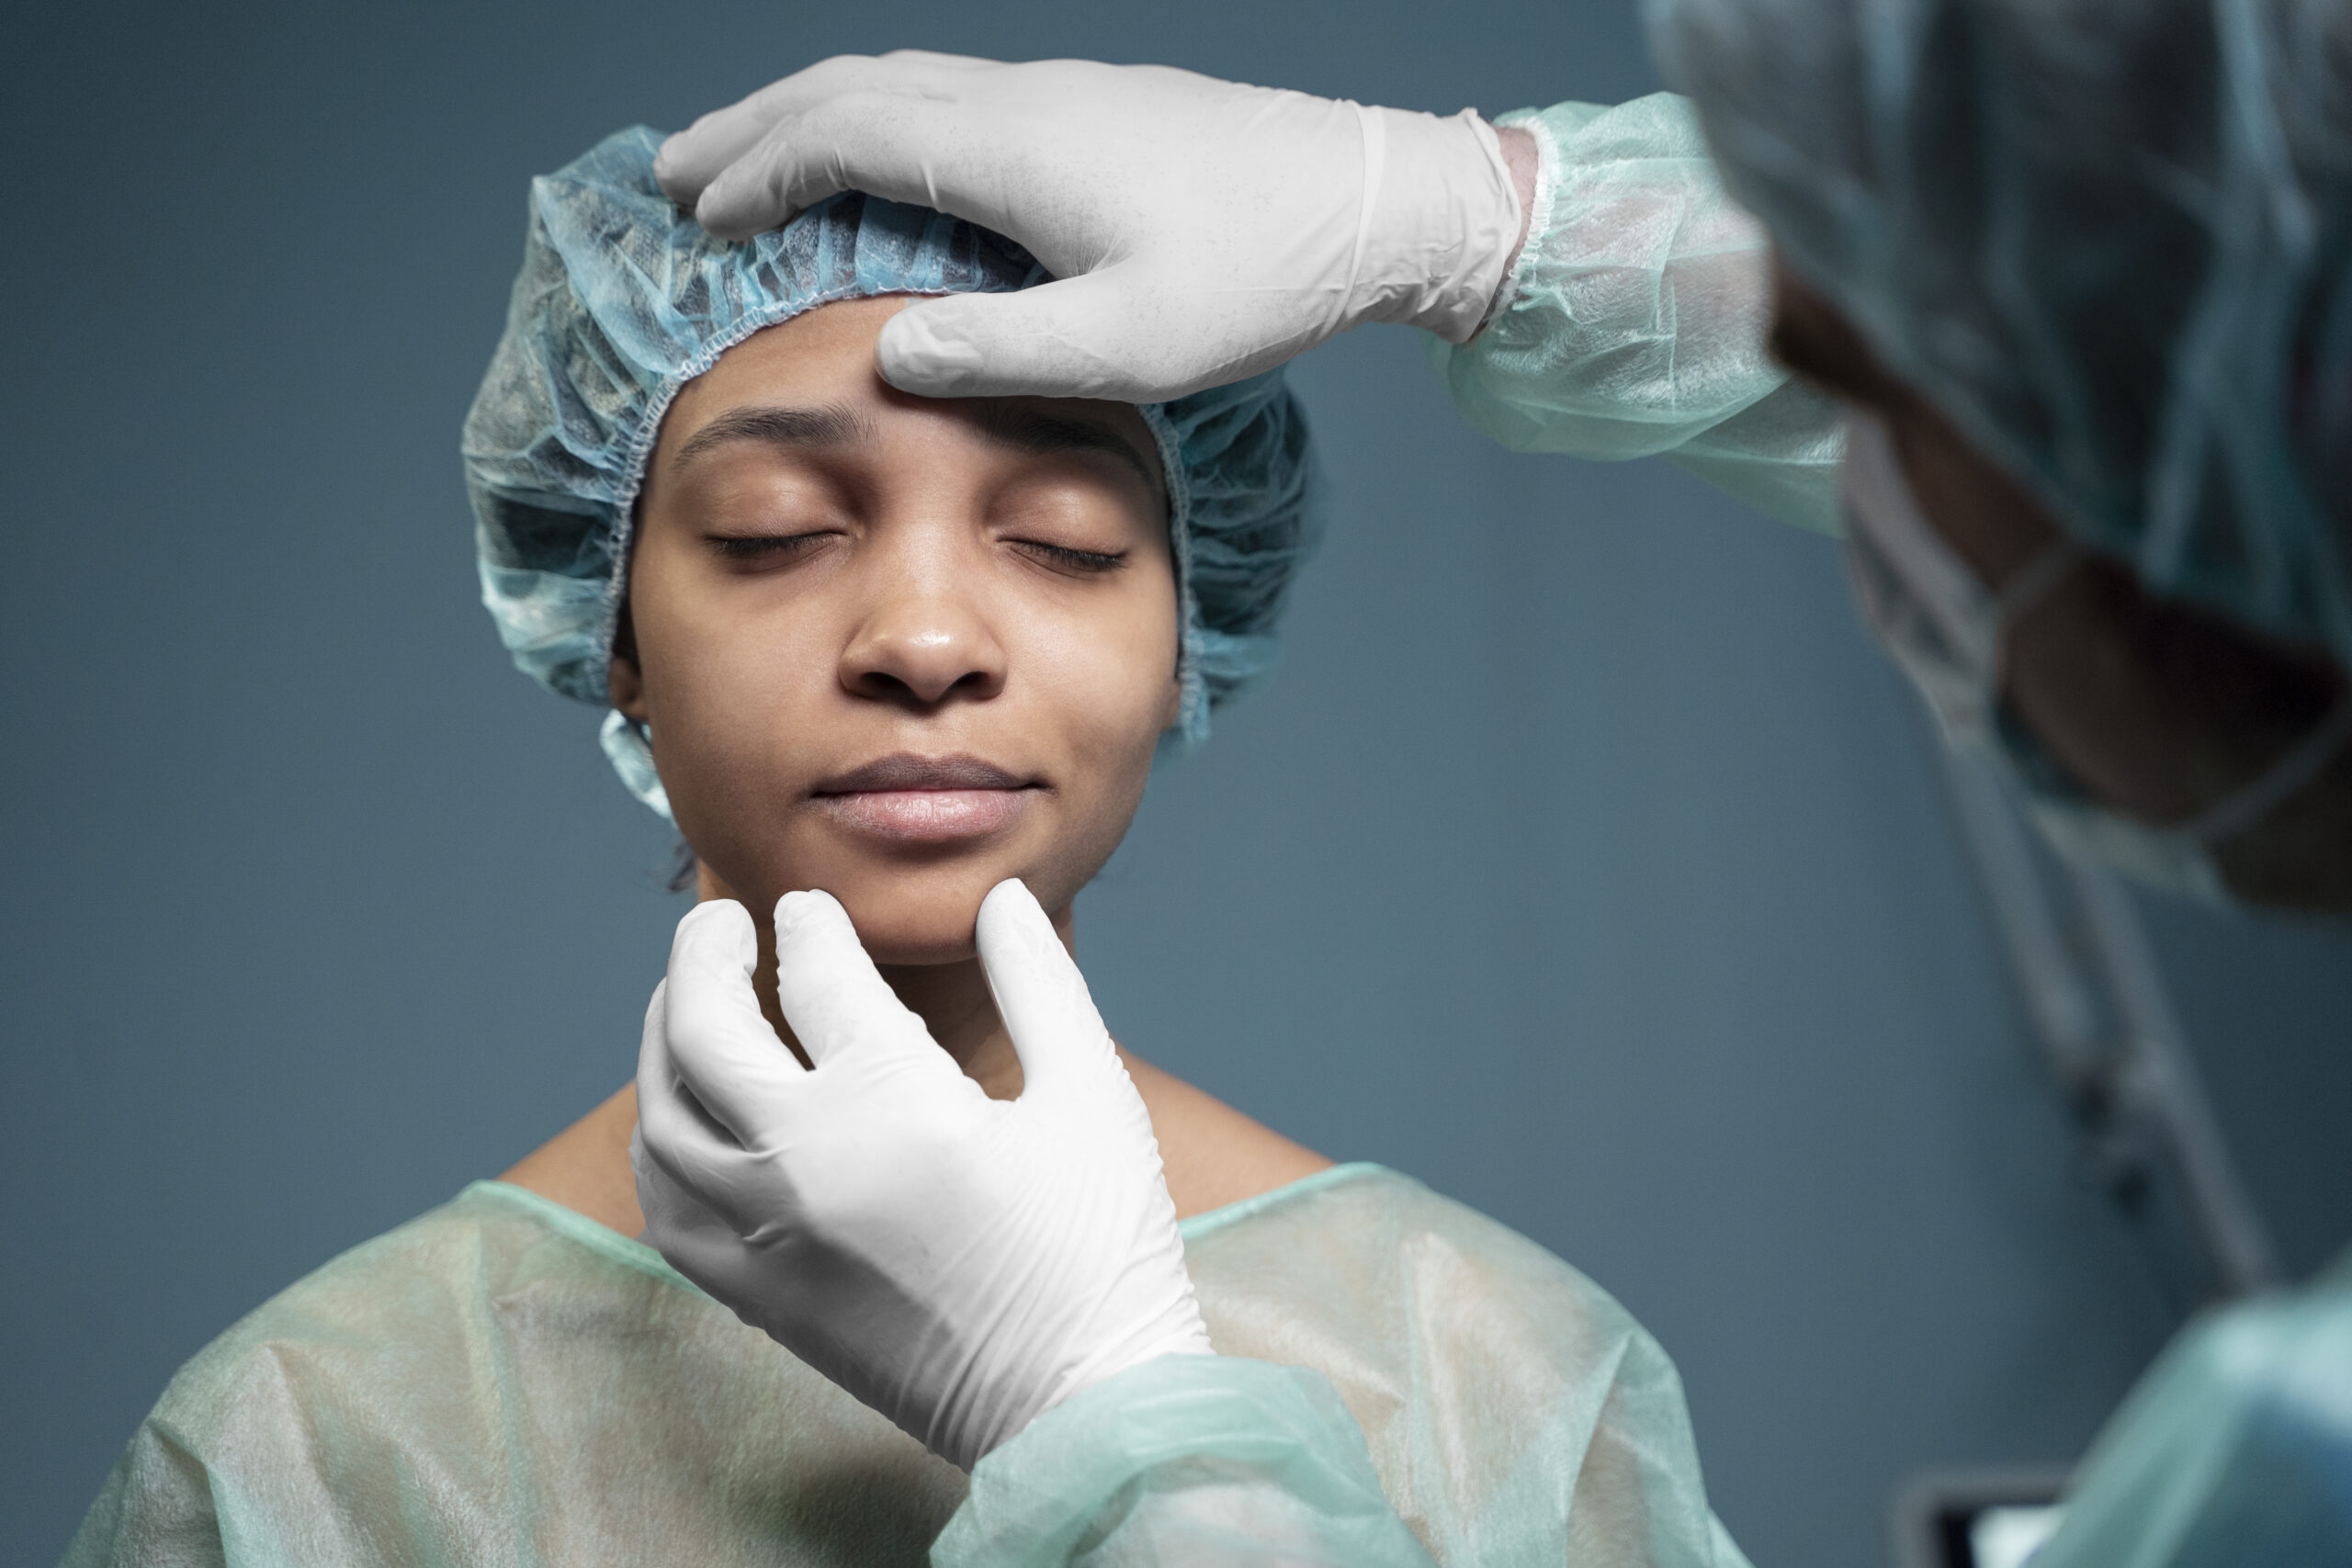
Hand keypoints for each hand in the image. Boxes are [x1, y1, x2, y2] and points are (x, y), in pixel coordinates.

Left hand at [631, 879, 1213, 1469]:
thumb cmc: (1099, 1250)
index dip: (811, 926)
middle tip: (718, 922)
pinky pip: (668, 1211)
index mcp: (892, 1102)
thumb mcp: (1090, 1094)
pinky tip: (683, 1120)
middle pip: (704, 1029)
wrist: (1081, 1406)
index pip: (816, 974)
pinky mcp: (761, 1298)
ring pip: (664, 1117)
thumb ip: (1039, 982)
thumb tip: (998, 897)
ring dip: (663, 1042)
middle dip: (700, 955)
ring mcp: (768, 1238)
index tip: (811, 908)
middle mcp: (804, 1163)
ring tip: (686, 1003)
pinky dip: (660, 1149)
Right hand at [653, 52, 1523, 399]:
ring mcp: (1057, 95)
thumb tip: (889, 351)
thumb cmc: (1261, 277)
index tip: (695, 214)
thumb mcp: (1129, 346)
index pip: (844, 136)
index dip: (758, 170)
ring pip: (900, 82)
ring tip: (750, 157)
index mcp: (1011, 150)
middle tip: (673, 171)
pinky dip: (877, 120)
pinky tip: (882, 162)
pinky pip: (947, 97)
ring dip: (811, 116)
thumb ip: (999, 351)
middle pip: (851, 88)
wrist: (1374, 199)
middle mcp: (1020, 101)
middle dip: (753, 127)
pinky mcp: (1091, 110)